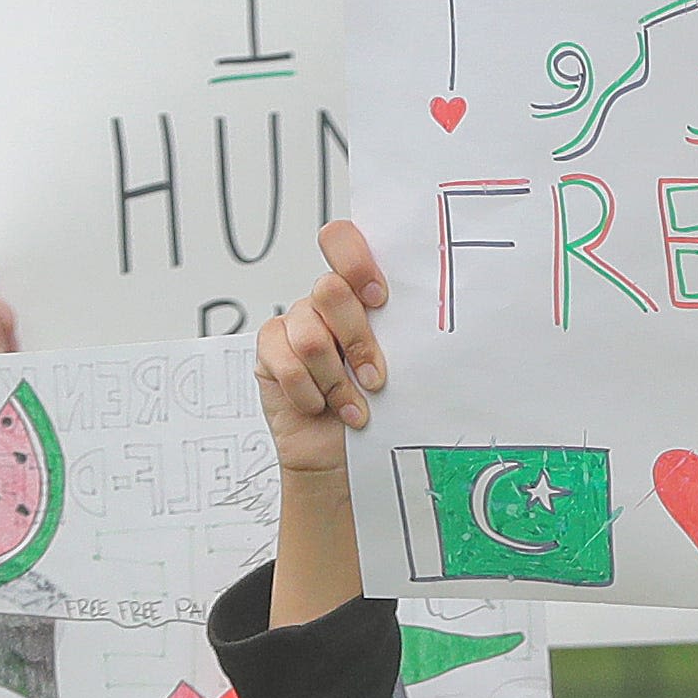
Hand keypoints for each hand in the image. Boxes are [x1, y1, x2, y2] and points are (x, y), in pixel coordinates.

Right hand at [255, 221, 389, 477]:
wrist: (342, 455)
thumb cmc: (378, 408)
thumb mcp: (399, 366)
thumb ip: (399, 334)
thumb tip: (428, 322)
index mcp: (359, 291)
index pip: (343, 241)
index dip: (356, 260)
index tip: (379, 298)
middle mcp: (324, 302)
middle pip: (330, 290)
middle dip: (357, 339)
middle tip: (375, 377)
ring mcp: (294, 324)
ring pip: (310, 334)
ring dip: (336, 380)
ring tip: (353, 406)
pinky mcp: (270, 351)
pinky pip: (286, 361)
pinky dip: (308, 392)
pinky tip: (320, 406)